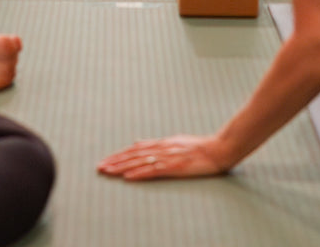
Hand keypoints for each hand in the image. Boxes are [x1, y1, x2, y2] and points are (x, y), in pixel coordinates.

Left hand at [98, 135, 229, 181]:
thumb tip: (138, 143)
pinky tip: (128, 177)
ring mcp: (168, 157)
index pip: (135, 149)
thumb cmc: (200, 147)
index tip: (106, 160)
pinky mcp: (175, 167)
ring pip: (140, 162)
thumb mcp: (175, 141)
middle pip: (133, 155)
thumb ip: (157, 143)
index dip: (119, 155)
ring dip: (122, 167)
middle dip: (115, 161)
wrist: (219, 148)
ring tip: (108, 171)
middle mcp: (162, 148)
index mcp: (162, 143)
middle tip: (100, 168)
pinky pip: (154, 171)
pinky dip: (139, 173)